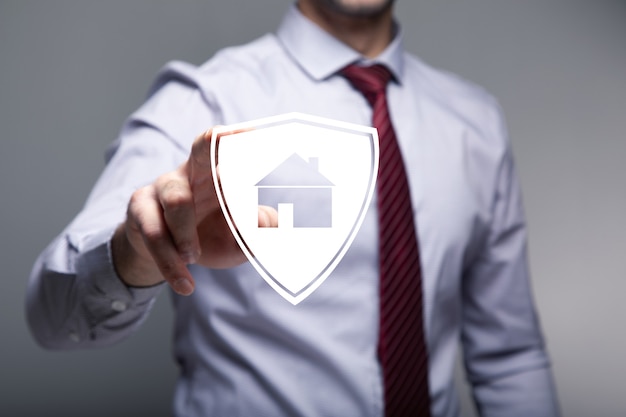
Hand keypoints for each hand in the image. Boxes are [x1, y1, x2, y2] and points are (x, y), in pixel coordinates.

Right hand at [111, 128, 277, 294]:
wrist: (165, 258)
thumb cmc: (209, 237)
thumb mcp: (240, 240)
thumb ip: (257, 232)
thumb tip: (263, 220)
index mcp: (219, 173)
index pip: (233, 149)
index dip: (242, 140)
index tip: (259, 134)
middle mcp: (192, 173)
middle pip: (202, 149)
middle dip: (215, 146)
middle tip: (231, 158)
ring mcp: (163, 188)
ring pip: (177, 202)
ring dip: (188, 233)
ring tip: (195, 257)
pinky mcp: (141, 211)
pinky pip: (154, 235)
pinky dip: (171, 264)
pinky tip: (186, 284)